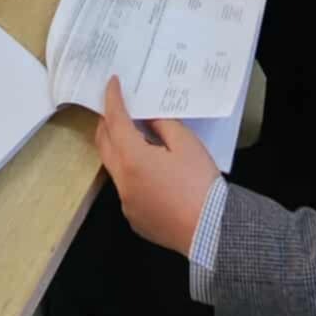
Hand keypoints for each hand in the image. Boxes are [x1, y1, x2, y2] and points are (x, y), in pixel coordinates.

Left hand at [97, 76, 218, 254]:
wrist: (210, 231)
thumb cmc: (200, 184)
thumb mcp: (185, 144)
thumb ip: (162, 125)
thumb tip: (147, 118)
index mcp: (132, 159)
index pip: (115, 121)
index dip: (112, 99)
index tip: (111, 83)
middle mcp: (122, 181)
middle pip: (104, 144)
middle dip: (107, 122)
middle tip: (115, 106)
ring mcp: (126, 203)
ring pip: (115, 168)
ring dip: (120, 150)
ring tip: (137, 138)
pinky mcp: (135, 218)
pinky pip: (127, 190)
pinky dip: (132, 175)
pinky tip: (151, 173)